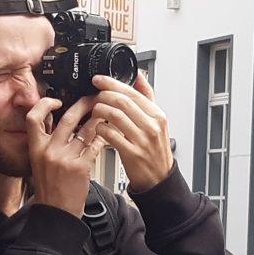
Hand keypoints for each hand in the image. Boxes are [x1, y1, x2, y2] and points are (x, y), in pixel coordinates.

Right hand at [26, 95, 108, 216]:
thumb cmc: (50, 190)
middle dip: (83, 105)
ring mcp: (65, 159)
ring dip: (98, 120)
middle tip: (92, 100)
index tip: (56, 101)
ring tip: (104, 115)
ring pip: (85, 131)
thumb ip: (48, 144)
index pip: (33, 118)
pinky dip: (102, 139)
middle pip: (67, 118)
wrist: (56, 213)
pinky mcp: (80, 168)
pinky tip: (106, 136)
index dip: (44, 105)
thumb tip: (59, 124)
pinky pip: (94, 146)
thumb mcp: (40, 163)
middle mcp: (49, 151)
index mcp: (36, 149)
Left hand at [90, 72, 173, 192]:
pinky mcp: (132, 153)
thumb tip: (138, 75)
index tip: (99, 80)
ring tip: (95, 112)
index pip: (132, 92)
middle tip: (94, 97)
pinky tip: (98, 129)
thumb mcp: (157, 121)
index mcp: (157, 115)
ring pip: (115, 116)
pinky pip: (111, 135)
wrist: (159, 178)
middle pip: (122, 101)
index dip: (112, 83)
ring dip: (100, 111)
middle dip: (103, 96)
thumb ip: (147, 97)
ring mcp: (142, 140)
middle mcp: (152, 126)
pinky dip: (101, 129)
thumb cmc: (155, 149)